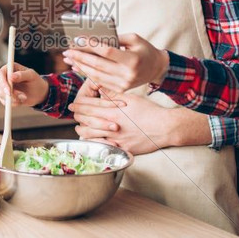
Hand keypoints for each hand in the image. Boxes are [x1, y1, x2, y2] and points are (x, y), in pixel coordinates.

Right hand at [0, 62, 48, 106]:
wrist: (38, 92)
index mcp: (9, 68)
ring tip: (25, 97)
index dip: (2, 82)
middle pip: (0, 85)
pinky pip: (5, 102)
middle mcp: (4, 77)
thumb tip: (11, 76)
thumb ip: (22, 75)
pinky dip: (14, 103)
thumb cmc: (35, 81)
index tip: (9, 90)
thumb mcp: (31, 76)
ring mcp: (3, 87)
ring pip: (2, 95)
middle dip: (10, 93)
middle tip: (21, 96)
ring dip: (14, 98)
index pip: (0, 74)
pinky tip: (21, 100)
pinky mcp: (4, 97)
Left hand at [63, 33, 168, 92]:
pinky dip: (88, 74)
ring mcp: (123, 84)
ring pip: (96, 75)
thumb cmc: (144, 50)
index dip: (91, 45)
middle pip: (98, 65)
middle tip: (68, 51)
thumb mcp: (134, 39)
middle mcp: (127, 74)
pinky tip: (79, 67)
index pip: (107, 51)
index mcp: (132, 59)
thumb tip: (94, 38)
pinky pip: (100, 81)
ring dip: (81, 66)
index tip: (78, 39)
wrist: (156, 69)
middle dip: (80, 57)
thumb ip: (116, 38)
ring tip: (70, 59)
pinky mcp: (120, 89)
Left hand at [70, 89, 213, 153]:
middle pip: (87, 122)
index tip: (73, 104)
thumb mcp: (131, 98)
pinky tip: (93, 140)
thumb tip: (101, 88)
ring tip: (80, 127)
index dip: (79, 106)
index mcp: (113, 112)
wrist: (165, 128)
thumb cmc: (150, 111)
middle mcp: (112, 127)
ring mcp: (116, 140)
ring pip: (92, 136)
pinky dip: (96, 142)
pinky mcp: (123, 149)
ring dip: (83, 130)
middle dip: (78, 117)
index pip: (89, 108)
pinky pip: (104, 147)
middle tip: (74, 114)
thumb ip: (114, 94)